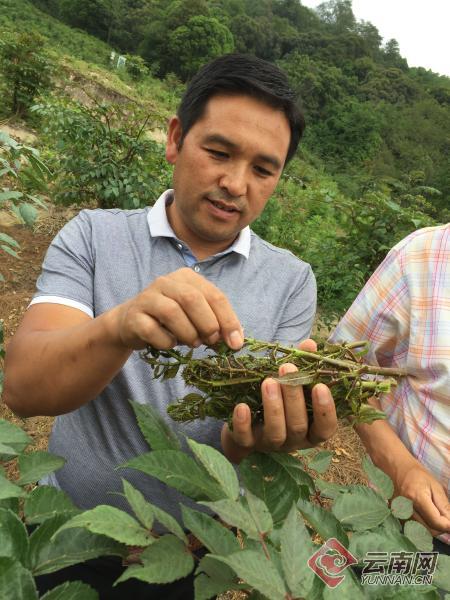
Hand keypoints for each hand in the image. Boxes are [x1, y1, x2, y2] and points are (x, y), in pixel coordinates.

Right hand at [114, 268, 242, 350]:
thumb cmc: (170, 320)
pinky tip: (170, 344)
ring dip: (188, 334)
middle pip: (192, 299)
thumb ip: (216, 323)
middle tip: (211, 341)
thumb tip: (236, 341)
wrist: (131, 323)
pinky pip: (152, 330)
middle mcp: (166, 282)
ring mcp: (147, 297)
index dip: (228, 320)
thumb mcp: (196, 317)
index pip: (214, 295)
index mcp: (187, 277)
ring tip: (192, 343)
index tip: (236, 343)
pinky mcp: (133, 316)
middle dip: (208, 324)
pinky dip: (166, 342)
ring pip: (172, 312)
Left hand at [221, 339, 336, 462]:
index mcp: (311, 429)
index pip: (326, 427)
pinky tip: (242, 406)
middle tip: (287, 368)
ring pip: (276, 432)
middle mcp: (294, 440)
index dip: (326, 410)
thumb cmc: (280, 400)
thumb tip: (311, 345)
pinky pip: (245, 438)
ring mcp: (270, 444)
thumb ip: (303, 366)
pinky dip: (243, 423)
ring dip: (274, 407)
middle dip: (294, 397)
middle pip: (299, 426)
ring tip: (268, 382)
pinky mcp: (247, 443)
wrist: (247, 425)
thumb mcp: (292, 383)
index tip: (320, 386)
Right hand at [394, 463, 449, 534]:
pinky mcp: (397, 516)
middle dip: (441, 528)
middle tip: (445, 518)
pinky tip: (425, 517)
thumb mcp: (435, 486)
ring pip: (421, 532)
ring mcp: (399, 514)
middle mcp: (406, 509)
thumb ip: (444, 505)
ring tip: (435, 516)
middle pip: (429, 530)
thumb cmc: (417, 474)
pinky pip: (413, 529)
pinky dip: (422, 527)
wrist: (396, 468)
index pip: (436, 522)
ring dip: (432, 528)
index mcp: (416, 498)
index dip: (448, 525)